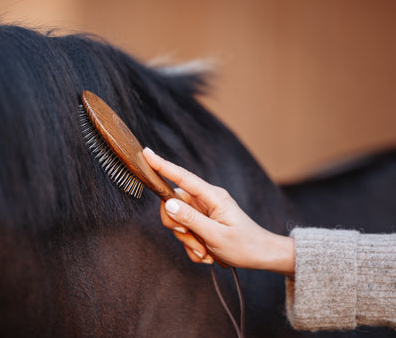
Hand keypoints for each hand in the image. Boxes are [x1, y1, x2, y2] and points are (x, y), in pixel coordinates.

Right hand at [143, 147, 294, 275]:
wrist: (262, 257)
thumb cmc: (245, 245)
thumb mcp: (216, 235)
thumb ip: (190, 219)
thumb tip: (168, 204)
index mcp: (213, 196)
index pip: (183, 177)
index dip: (163, 166)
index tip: (147, 153)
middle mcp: (206, 200)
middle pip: (174, 205)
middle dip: (178, 228)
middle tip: (194, 242)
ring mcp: (204, 211)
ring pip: (179, 222)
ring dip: (188, 241)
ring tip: (205, 252)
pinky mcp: (203, 222)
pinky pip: (186, 232)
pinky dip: (193, 246)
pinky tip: (208, 254)